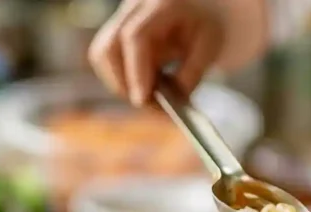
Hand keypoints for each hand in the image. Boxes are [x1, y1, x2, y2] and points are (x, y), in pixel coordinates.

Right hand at [88, 0, 226, 105]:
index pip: (135, 37)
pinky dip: (121, 77)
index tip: (142, 100)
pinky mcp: (117, 29)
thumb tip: (171, 101)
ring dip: (119, 82)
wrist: (204, 9)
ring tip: (148, 94)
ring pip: (101, 54)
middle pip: (108, 47)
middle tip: (145, 103)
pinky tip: (145, 83)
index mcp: (161, 4)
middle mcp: (134, 6)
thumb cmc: (209, 25)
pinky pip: (107, 58)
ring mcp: (122, 17)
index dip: (136, 71)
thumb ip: (190, 75)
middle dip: (121, 82)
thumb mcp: (210, 48)